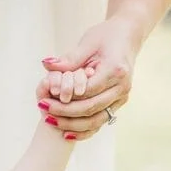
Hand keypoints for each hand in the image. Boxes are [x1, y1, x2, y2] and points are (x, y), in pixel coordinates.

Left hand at [36, 17, 140, 139]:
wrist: (127, 37)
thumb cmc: (106, 36)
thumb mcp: (87, 43)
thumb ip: (69, 59)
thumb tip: (47, 65)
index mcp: (116, 70)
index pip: (87, 91)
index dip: (64, 98)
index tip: (44, 99)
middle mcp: (122, 87)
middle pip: (90, 108)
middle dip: (64, 113)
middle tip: (43, 110)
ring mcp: (121, 98)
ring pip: (96, 120)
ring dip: (71, 124)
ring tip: (49, 120)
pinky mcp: (118, 104)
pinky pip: (100, 122)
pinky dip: (84, 131)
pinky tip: (66, 133)